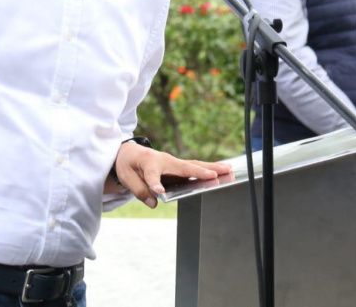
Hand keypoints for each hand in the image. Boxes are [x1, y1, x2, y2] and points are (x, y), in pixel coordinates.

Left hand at [113, 142, 231, 207]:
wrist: (130, 153)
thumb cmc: (128, 164)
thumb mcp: (127, 178)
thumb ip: (140, 190)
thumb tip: (154, 202)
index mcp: (148, 163)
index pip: (152, 174)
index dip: (155, 183)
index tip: (160, 192)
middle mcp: (164, 160)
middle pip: (184, 166)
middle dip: (201, 171)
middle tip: (218, 173)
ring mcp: (173, 163)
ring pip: (194, 165)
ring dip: (211, 167)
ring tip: (228, 170)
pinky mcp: (178, 167)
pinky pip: (194, 168)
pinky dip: (207, 169)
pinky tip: (220, 172)